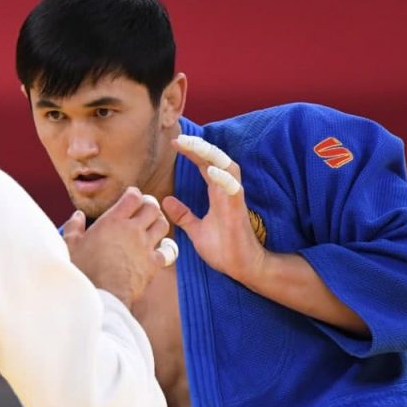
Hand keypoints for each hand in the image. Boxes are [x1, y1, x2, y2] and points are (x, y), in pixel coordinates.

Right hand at [64, 187, 171, 307]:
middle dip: (150, 205)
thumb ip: (74, 226)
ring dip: (158, 223)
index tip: (131, 198)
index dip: (134, 194)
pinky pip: (167, 250)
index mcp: (113, 221)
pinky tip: (158, 250)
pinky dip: (164, 248)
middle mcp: (133, 230)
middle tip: (144, 210)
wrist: (100, 295)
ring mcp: (145, 246)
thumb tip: (78, 215)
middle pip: (152, 207)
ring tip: (152, 227)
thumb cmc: (82, 270)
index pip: (133, 197)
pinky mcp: (153, 264)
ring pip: (163, 225)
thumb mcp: (70, 244)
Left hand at [163, 136, 266, 285]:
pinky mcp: (239, 210)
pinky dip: (224, 178)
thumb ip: (184, 215)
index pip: (204, 166)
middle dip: (200, 147)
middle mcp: (226, 192)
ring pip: (228, 167)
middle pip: (216, 160)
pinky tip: (211, 170)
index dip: (192, 152)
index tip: (175, 143)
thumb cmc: (223, 249)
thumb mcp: (196, 230)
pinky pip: (234, 189)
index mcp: (216, 193)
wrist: (240, 267)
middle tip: (180, 139)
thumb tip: (167, 200)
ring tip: (194, 146)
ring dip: (212, 155)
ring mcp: (234, 199)